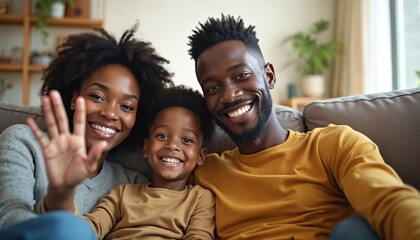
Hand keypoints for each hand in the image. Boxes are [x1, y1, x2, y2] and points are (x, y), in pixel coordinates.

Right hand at [27, 90, 106, 209]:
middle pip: (62, 119)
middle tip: (54, 93)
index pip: (79, 123)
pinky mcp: (47, 150)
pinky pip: (40, 137)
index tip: (81, 99)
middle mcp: (66, 139)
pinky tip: (29, 120)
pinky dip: (35, 129)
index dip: (80, 111)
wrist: (65, 185)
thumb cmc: (78, 175)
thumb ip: (95, 155)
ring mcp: (56, 143)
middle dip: (58, 106)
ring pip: (51, 124)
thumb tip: (104, 143)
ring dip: (47, 112)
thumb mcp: (89, 166)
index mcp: (78, 141)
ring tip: (44, 99)